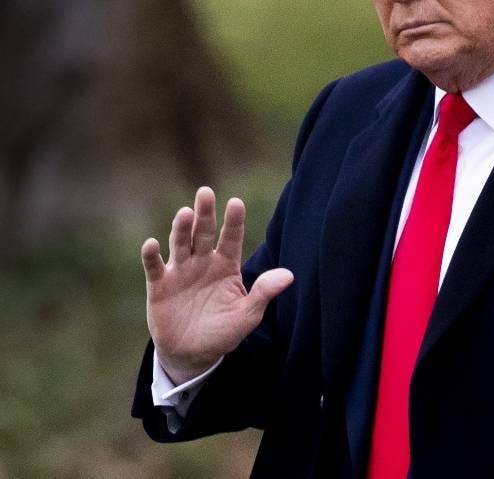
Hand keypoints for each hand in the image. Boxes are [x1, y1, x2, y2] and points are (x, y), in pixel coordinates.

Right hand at [141, 187, 293, 383]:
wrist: (193, 354)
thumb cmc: (224, 331)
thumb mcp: (247, 314)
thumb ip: (263, 293)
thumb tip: (289, 275)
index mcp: (227, 265)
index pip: (232, 238)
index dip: (234, 221)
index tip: (236, 203)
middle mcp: (203, 261)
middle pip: (204, 233)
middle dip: (205, 214)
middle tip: (205, 192)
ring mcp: (181, 271)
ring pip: (180, 243)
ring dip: (181, 229)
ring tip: (184, 213)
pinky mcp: (160, 285)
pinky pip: (155, 267)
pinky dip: (151, 255)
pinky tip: (151, 243)